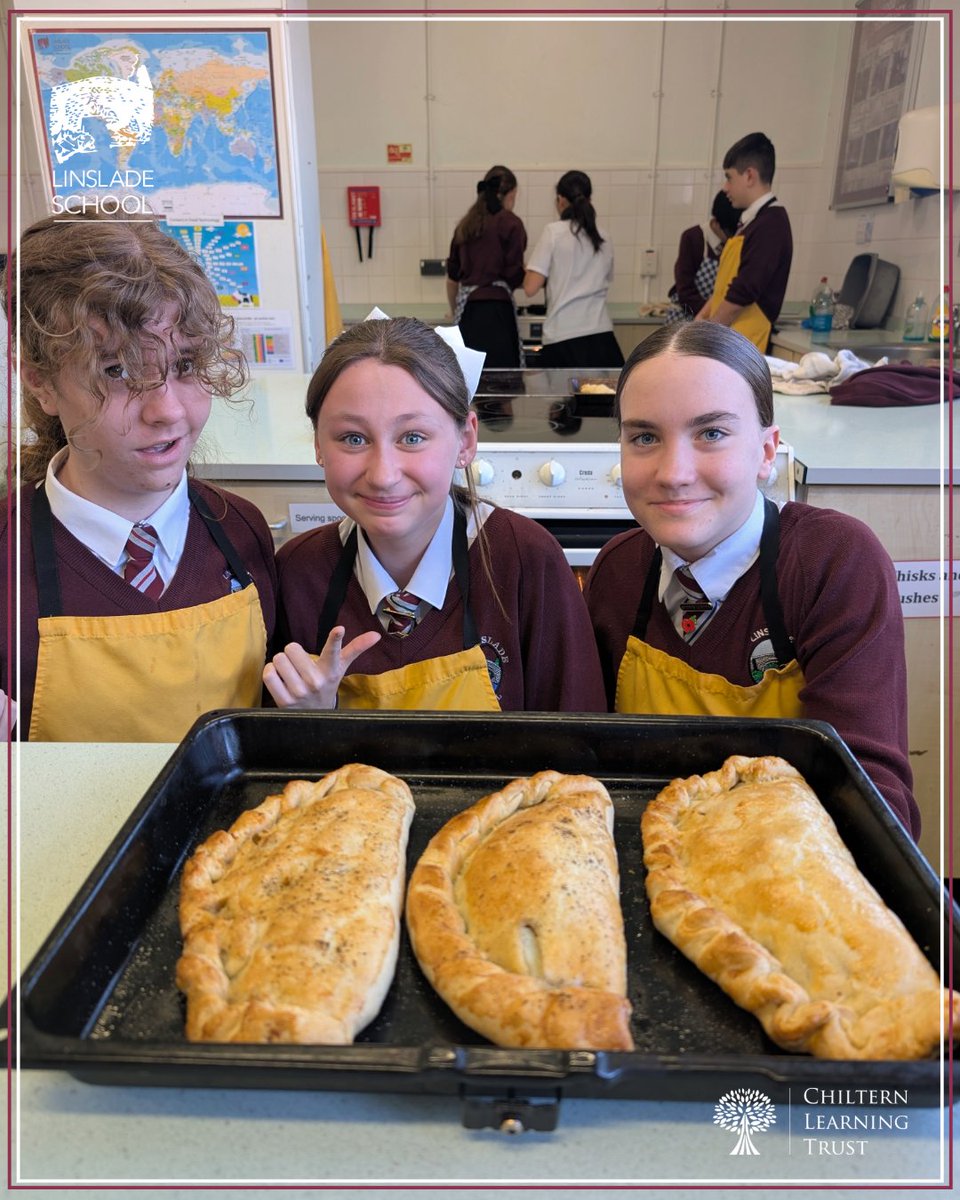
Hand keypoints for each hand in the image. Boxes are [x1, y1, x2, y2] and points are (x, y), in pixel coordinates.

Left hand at [262, 627, 380, 709]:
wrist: (317, 715)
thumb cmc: (327, 683)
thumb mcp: (341, 666)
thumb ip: (356, 648)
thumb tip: (376, 634)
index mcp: (331, 670)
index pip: (333, 651)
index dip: (335, 639)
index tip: (339, 629)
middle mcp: (317, 681)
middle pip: (291, 648)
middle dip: (292, 653)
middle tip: (299, 664)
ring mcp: (300, 692)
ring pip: (278, 659)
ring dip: (281, 664)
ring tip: (291, 673)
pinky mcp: (284, 701)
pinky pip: (268, 674)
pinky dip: (270, 673)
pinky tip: (280, 680)